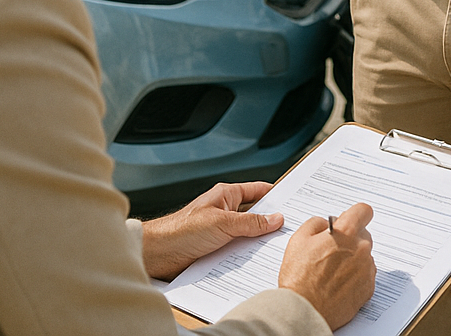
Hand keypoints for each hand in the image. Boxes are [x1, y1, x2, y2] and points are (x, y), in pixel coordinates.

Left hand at [140, 181, 282, 281]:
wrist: (158, 253)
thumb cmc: (183, 229)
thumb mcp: (223, 223)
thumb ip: (251, 222)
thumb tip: (276, 218)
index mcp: (227, 195)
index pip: (258, 190)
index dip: (275, 195)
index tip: (292, 201)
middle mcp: (224, 210)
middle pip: (254, 213)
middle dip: (269, 221)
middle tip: (288, 229)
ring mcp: (220, 229)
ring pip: (246, 233)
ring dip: (256, 241)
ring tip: (274, 248)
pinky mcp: (214, 247)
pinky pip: (236, 248)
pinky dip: (245, 254)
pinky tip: (254, 261)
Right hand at [278, 202, 376, 330]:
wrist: (304, 312)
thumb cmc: (299, 279)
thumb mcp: (299, 240)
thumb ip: (316, 223)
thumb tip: (327, 223)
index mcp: (346, 233)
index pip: (364, 211)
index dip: (354, 214)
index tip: (349, 220)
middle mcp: (361, 249)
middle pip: (363, 234)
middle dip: (350, 239)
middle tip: (331, 251)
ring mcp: (366, 269)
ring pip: (364, 256)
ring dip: (353, 259)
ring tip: (332, 272)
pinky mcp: (368, 288)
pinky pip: (365, 275)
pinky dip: (355, 277)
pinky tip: (338, 283)